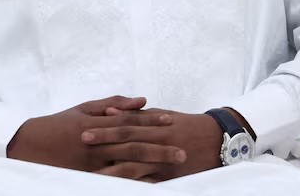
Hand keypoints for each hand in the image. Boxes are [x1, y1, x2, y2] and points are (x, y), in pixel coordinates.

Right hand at [6, 95, 186, 178]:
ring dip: (151, 166)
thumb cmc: (60, 124)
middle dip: (159, 147)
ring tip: (171, 167)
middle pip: (133, 144)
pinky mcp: (86, 177)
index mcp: (96, 122)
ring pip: (126, 164)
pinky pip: (113, 180)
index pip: (129, 120)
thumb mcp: (84, 108)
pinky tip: (149, 183)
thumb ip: (113, 104)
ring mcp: (91, 163)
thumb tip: (142, 100)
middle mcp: (95, 142)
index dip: (151, 120)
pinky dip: (132, 182)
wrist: (29, 146)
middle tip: (182, 151)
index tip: (171, 120)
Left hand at [82, 106, 223, 180]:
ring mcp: (163, 161)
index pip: (126, 125)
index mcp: (155, 126)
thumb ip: (138, 115)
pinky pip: (149, 183)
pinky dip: (134, 185)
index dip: (106, 128)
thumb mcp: (164, 115)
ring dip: (113, 169)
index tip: (85, 130)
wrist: (217, 139)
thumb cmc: (186, 125)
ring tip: (93, 173)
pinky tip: (118, 188)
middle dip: (104, 143)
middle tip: (83, 143)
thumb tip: (111, 112)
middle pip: (127, 142)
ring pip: (135, 166)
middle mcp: (158, 141)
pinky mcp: (170, 176)